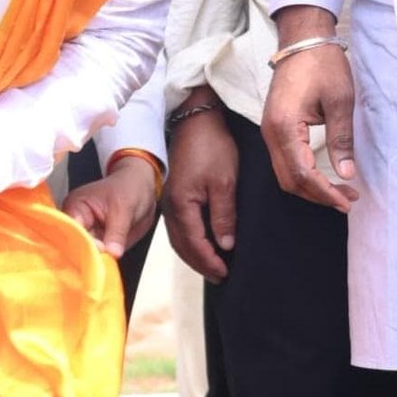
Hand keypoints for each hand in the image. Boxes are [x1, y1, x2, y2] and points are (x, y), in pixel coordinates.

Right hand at [65, 154, 159, 259]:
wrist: (142, 188)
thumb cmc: (130, 189)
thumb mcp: (124, 209)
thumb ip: (117, 233)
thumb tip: (112, 253)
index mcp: (76, 206)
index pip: (71, 229)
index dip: (80, 243)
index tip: (95, 254)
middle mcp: (77, 221)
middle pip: (74, 244)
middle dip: (86, 256)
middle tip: (99, 266)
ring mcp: (88, 233)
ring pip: (84, 253)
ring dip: (93, 261)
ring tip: (101, 270)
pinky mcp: (98, 242)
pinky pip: (96, 255)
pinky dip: (101, 262)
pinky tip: (105, 268)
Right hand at [163, 102, 239, 280]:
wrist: (196, 120)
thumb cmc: (212, 147)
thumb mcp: (224, 182)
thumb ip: (223, 215)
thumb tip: (225, 245)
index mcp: (181, 206)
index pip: (195, 244)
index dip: (210, 261)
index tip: (226, 272)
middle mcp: (170, 207)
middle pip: (182, 246)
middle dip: (200, 263)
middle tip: (220, 276)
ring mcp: (169, 200)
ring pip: (178, 238)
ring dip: (194, 254)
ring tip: (212, 265)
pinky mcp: (173, 194)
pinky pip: (179, 226)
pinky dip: (190, 240)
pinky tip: (202, 242)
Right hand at [261, 7, 356, 211]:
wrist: (303, 40)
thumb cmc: (323, 65)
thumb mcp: (339, 101)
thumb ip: (341, 140)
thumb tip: (346, 173)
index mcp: (284, 127)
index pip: (302, 173)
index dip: (324, 192)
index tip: (347, 201)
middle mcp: (270, 133)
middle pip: (289, 180)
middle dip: (318, 195)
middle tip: (347, 200)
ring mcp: (269, 130)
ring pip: (285, 174)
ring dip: (310, 187)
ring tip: (339, 192)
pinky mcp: (274, 127)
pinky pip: (284, 161)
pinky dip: (303, 175)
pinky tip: (322, 176)